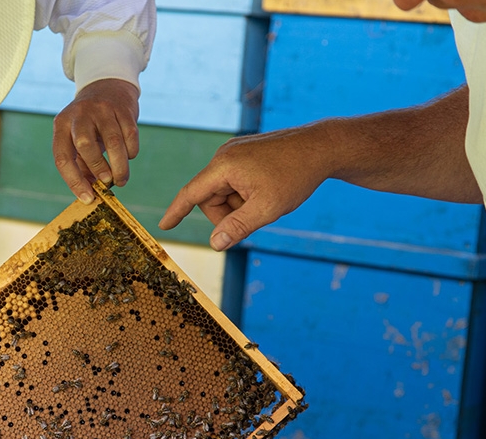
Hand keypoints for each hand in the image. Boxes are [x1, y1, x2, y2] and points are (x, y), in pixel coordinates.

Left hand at [52, 78, 139, 203]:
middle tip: (107, 183)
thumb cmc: (90, 125)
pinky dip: (131, 151)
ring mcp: (101, 109)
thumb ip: (81, 167)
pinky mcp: (122, 108)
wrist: (107, 87)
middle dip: (98, 168)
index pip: (62, 157)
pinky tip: (128, 156)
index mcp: (61, 126)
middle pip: (85, 145)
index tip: (88, 198)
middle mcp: (79, 115)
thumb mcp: (77, 140)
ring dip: (119, 166)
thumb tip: (90, 195)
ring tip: (121, 179)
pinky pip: (130, 134)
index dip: (74, 181)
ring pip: (112, 142)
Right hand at [159, 124, 336, 250]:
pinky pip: (234, 181)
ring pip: (223, 191)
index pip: (191, 193)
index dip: (177, 212)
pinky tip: (266, 192)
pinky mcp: (245, 153)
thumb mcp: (267, 208)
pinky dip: (245, 194)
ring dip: (238, 204)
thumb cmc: (296, 176)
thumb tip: (214, 245)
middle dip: (226, 214)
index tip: (164, 226)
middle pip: (210, 197)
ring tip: (265, 202)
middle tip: (253, 219)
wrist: (321, 147)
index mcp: (224, 166)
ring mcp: (235, 152)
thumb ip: (238, 227)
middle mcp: (224, 155)